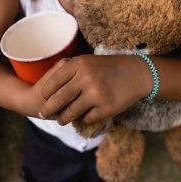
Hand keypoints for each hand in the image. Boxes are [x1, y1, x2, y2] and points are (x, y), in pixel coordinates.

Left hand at [38, 55, 152, 124]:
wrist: (137, 73)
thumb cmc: (107, 67)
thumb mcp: (87, 61)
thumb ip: (67, 69)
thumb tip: (45, 88)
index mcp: (79, 64)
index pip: (52, 83)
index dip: (45, 94)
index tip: (44, 99)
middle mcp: (86, 78)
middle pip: (58, 100)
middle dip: (48, 110)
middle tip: (43, 115)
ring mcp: (97, 94)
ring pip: (70, 113)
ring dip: (63, 119)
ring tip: (61, 120)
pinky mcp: (107, 108)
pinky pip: (87, 119)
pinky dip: (84, 119)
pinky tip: (85, 116)